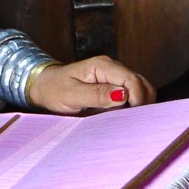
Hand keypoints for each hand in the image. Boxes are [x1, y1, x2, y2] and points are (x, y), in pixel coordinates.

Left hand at [27, 56, 154, 114]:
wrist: (45, 86)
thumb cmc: (54, 90)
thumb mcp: (72, 95)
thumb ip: (97, 95)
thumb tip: (123, 95)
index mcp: (102, 66)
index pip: (132, 80)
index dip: (138, 99)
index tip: (135, 118)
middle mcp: (112, 68)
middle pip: (141, 83)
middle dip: (144, 102)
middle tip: (134, 122)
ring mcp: (114, 76)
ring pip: (141, 88)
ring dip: (140, 104)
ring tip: (129, 120)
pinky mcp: (114, 85)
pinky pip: (133, 94)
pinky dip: (135, 105)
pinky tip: (125, 116)